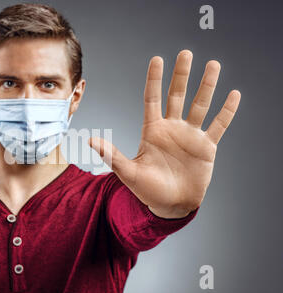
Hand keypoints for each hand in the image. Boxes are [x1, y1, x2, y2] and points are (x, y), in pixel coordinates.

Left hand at [89, 50, 240, 218]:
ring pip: (200, 105)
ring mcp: (190, 136)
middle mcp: (172, 128)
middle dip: (181, 75)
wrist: (171, 205)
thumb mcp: (129, 173)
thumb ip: (112, 156)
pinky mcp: (206, 146)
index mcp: (152, 131)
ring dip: (206, 86)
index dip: (154, 79)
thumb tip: (90, 141)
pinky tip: (234, 94)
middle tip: (186, 53)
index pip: (152, 99)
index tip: (157, 59)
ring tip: (213, 65)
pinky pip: (219, 125)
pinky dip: (227, 111)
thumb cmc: (148, 190)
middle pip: (177, 95)